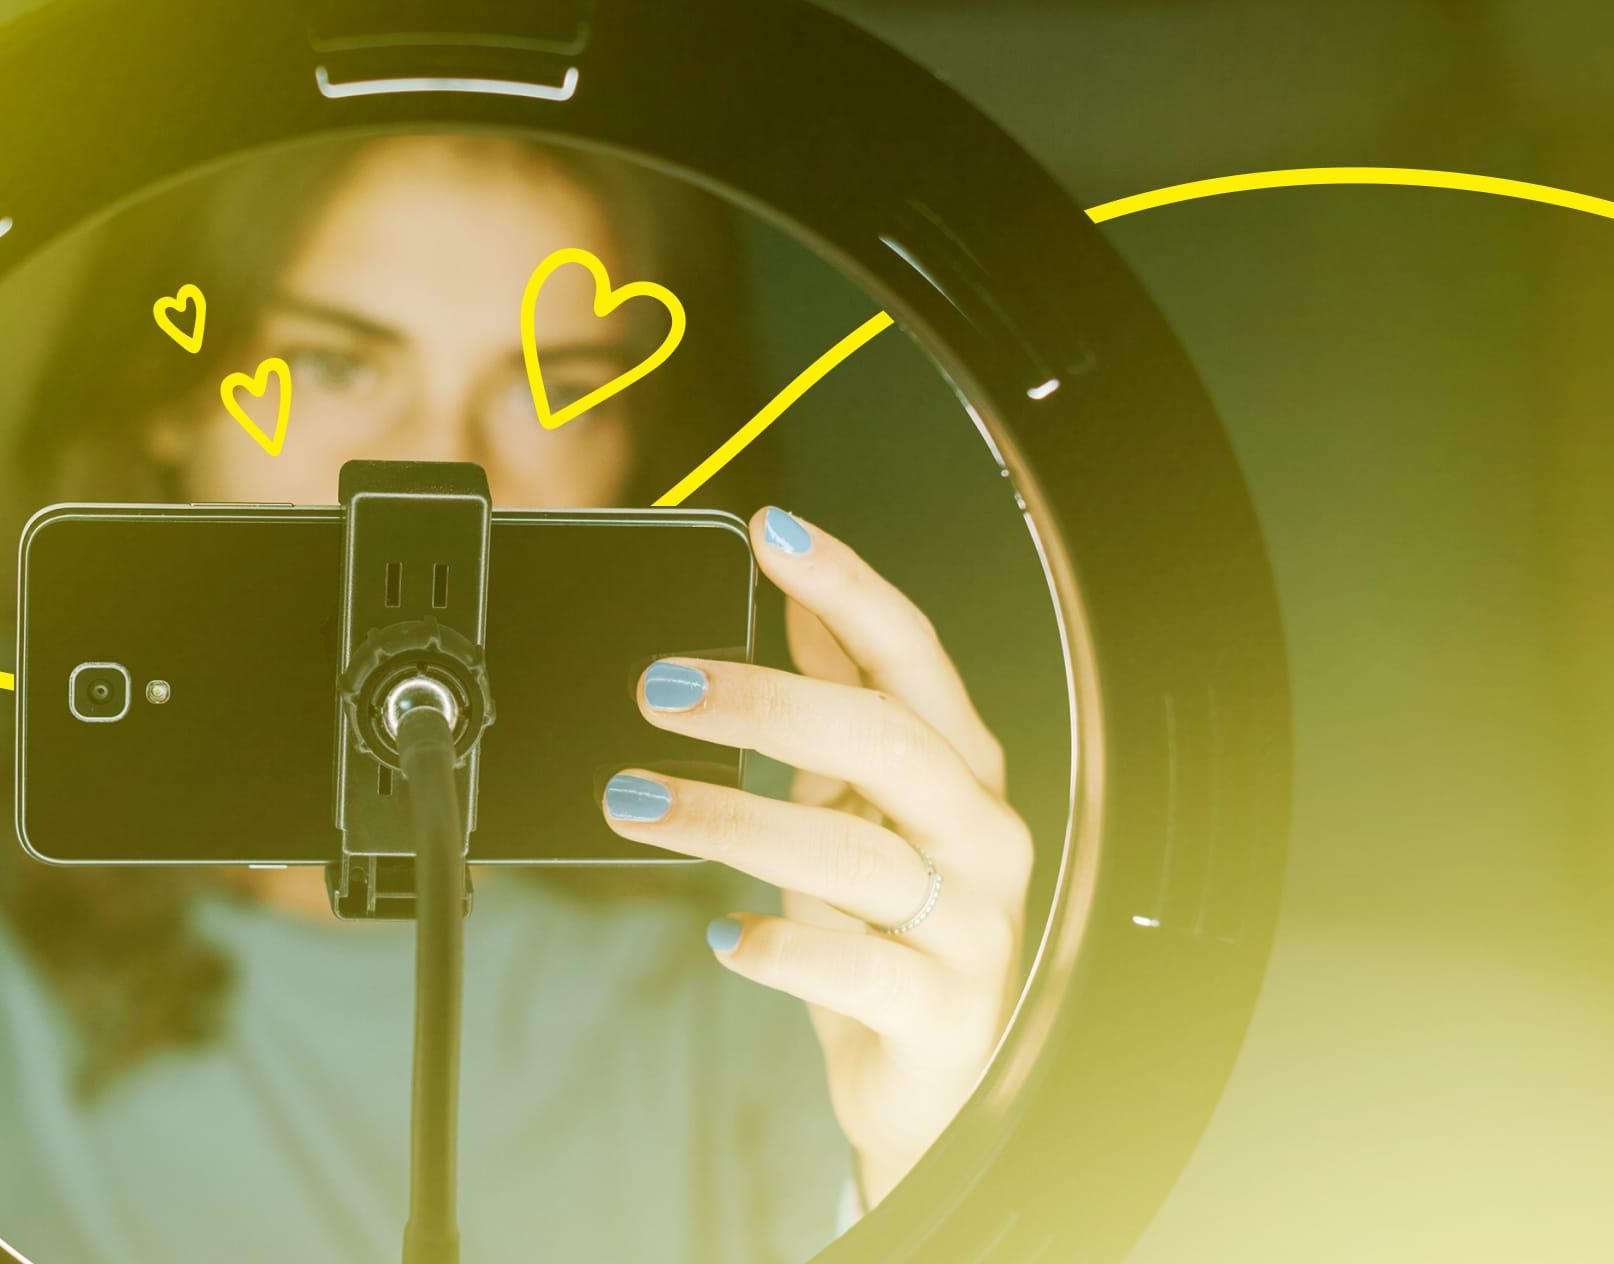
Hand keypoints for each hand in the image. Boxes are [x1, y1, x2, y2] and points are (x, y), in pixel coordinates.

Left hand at [602, 506, 1030, 1206]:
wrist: (937, 1085)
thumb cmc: (898, 931)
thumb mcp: (863, 805)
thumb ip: (842, 698)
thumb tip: (805, 589)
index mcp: (959, 769)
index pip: (911, 655)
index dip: (848, 585)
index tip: (771, 529)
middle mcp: (979, 836)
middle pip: (886, 741)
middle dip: (769, 701)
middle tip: (658, 685)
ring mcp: (970, 928)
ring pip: (859, 854)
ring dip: (733, 821)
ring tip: (634, 801)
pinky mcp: (941, 1014)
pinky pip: (861, 970)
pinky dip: (786, 948)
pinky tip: (724, 937)